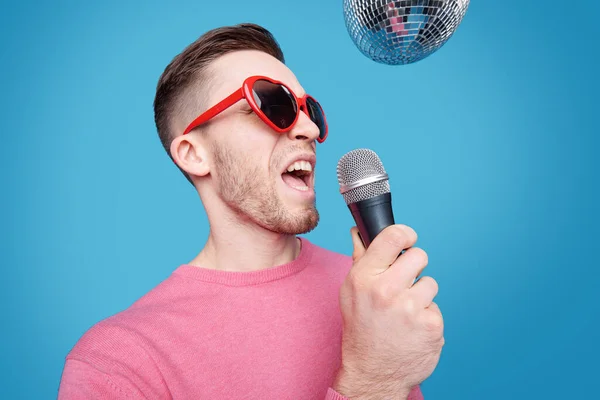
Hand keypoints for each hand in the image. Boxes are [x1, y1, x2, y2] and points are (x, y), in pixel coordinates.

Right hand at [333, 225, 443, 398]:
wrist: (373, 372)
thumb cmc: (361, 328)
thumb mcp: (351, 292)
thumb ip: (359, 259)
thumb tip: (359, 233)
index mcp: (364, 277)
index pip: (393, 237)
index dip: (406, 234)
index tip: (408, 239)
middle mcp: (386, 290)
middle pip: (419, 256)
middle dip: (414, 267)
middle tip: (403, 284)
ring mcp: (410, 308)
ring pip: (430, 283)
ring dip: (421, 295)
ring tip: (404, 312)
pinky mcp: (431, 325)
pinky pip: (436, 307)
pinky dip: (427, 316)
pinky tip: (412, 327)